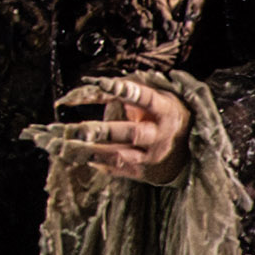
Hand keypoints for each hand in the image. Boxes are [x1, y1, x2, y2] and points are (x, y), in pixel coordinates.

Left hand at [53, 74, 195, 184]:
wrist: (191, 150)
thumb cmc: (163, 115)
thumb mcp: (156, 97)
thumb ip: (128, 90)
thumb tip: (92, 84)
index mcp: (163, 109)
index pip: (144, 98)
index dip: (125, 90)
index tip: (103, 83)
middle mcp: (158, 134)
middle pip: (129, 132)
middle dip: (101, 130)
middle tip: (76, 128)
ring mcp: (151, 156)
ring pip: (118, 155)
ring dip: (89, 150)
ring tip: (63, 146)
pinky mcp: (142, 172)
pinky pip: (115, 168)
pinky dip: (95, 161)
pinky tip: (74, 156)